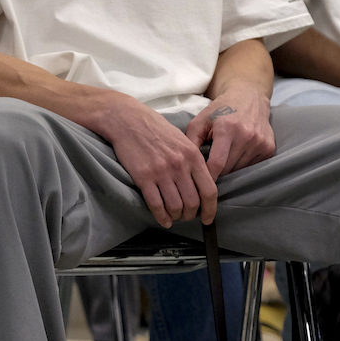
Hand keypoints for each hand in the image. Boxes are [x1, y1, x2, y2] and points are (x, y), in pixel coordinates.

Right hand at [99, 94, 218, 227]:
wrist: (128, 120)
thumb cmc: (156, 129)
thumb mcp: (182, 140)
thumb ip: (193, 160)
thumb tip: (201, 184)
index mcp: (193, 155)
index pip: (209, 190)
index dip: (210, 209)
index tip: (207, 218)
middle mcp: (179, 165)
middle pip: (193, 202)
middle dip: (191, 215)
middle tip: (186, 216)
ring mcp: (161, 172)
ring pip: (175, 206)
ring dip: (176, 216)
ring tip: (174, 216)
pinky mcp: (144, 177)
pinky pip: (156, 205)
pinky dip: (162, 217)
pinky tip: (164, 220)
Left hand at [184, 83, 274, 180]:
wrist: (249, 96)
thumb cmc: (220, 110)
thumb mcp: (200, 120)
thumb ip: (191, 142)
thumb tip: (186, 166)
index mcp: (227, 129)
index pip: (217, 163)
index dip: (208, 176)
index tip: (200, 183)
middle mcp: (247, 136)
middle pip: (228, 169)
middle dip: (218, 170)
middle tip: (212, 163)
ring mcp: (260, 143)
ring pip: (240, 170)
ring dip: (231, 168)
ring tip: (226, 155)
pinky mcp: (268, 148)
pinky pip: (252, 166)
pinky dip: (242, 164)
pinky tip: (238, 152)